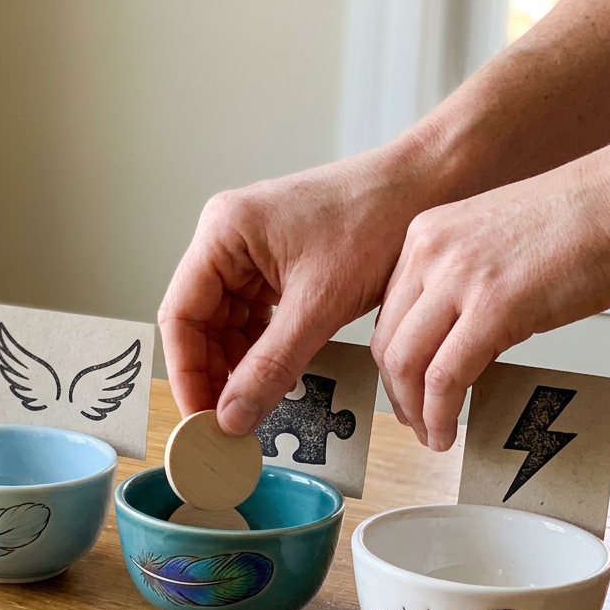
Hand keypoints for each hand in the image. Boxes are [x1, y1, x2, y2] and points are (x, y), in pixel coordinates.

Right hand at [158, 142, 439, 434]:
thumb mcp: (319, 305)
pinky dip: (261, 350)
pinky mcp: (275, 264)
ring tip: (253, 407)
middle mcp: (226, 238)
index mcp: (222, 233)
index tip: (200, 417)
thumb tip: (232, 418)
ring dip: (238, 366)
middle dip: (213, 374)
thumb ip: (270, 366)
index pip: (181, 315)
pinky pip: (253, 317)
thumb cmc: (376, 220)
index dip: (186, 372)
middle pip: (199, 323)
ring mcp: (249, 251)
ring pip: (225, 325)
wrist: (428, 185)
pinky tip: (275, 377)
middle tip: (227, 424)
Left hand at [371, 128, 609, 451]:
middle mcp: (430, 253)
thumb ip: (459, 284)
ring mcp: (458, 278)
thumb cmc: (580, 223)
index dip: (392, 361)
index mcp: (426, 236)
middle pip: (388, 342)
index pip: (388, 313)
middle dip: (397, 393)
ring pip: (406, 364)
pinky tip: (448, 430)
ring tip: (432, 433)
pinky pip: (445, 377)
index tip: (403, 387)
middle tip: (413, 419)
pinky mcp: (492, 308)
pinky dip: (440, 414)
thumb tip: (451, 337)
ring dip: (415, 410)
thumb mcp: (490, 245)